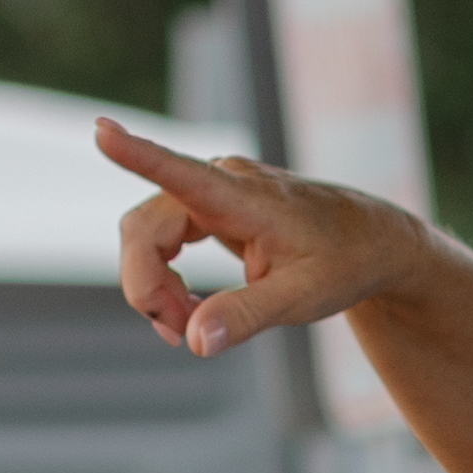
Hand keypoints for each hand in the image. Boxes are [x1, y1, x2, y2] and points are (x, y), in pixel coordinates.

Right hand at [93, 117, 433, 357]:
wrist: (370, 240)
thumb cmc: (343, 264)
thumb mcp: (304, 298)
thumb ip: (247, 316)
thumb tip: (194, 341)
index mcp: (246, 197)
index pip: (182, 173)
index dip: (138, 155)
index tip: (102, 131)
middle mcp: (221, 181)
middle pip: (144, 228)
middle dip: (147, 287)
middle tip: (180, 336)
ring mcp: (211, 190)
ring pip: (146, 235)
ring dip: (154, 285)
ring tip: (189, 325)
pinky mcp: (207, 205)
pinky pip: (159, 237)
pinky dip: (163, 276)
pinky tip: (190, 306)